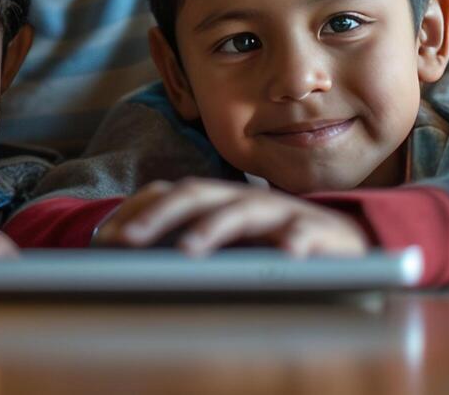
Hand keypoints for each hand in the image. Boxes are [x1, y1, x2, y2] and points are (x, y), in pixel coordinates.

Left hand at [93, 179, 368, 257]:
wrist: (344, 240)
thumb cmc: (273, 240)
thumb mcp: (225, 238)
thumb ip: (186, 239)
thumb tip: (130, 252)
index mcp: (218, 198)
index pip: (169, 193)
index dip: (137, 210)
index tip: (104, 238)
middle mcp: (242, 198)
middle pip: (195, 194)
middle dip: (158, 216)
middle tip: (129, 241)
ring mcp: (278, 211)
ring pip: (240, 212)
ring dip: (213, 229)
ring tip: (189, 251)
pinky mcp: (316, 230)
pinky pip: (304, 235)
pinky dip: (295, 243)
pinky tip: (285, 254)